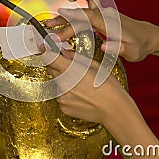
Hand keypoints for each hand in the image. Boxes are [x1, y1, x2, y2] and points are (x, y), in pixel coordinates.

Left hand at [43, 48, 158, 158]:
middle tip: (71, 67)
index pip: (49, 57)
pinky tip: (80, 95)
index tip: (44, 47)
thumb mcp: (95, 66)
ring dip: (63, 80)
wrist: (114, 110)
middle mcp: (63, 83)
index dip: (45, 51)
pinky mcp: (63, 107)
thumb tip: (63, 52)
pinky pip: (60, 95)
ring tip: (81, 85)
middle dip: (57, 65)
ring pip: (56, 83)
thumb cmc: (109, 87)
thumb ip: (75, 58)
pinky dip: (67, 93)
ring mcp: (62, 96)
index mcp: (71, 70)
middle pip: (51, 69)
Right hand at [46, 0, 154, 61]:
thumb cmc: (140, 46)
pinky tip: (69, 3)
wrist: (148, 36)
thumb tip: (103, 46)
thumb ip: (119, 49)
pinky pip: (86, 5)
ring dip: (66, 13)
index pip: (86, 20)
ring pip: (81, 8)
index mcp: (109, 23)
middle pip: (80, 13)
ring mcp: (103, 13)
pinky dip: (77, 0)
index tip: (58, 36)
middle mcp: (105, 14)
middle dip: (62, 21)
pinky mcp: (102, 14)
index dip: (71, 25)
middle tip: (47, 29)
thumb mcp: (133, 52)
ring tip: (50, 21)